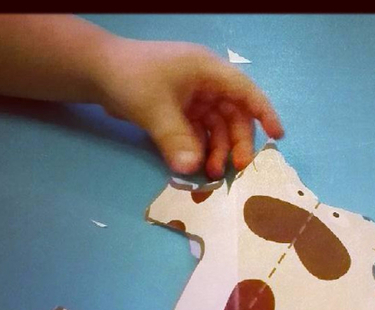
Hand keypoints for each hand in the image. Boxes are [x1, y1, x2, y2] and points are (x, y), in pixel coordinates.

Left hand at [92, 38, 283, 177]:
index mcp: (207, 71)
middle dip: (237, 143)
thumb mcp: (155, 110)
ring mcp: (193, 98)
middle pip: (233, 115)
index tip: (277, 136)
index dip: (264, 113)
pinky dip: (201, 149)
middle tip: (237, 169)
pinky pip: (199, 133)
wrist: (97, 71)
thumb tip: (191, 170)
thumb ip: (176, 141)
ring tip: (211, 173)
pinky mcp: (180, 112)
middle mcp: (205, 83)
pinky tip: (197, 166)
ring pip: (217, 128)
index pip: (245, 91)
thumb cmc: (131, 79)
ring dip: (218, 150)